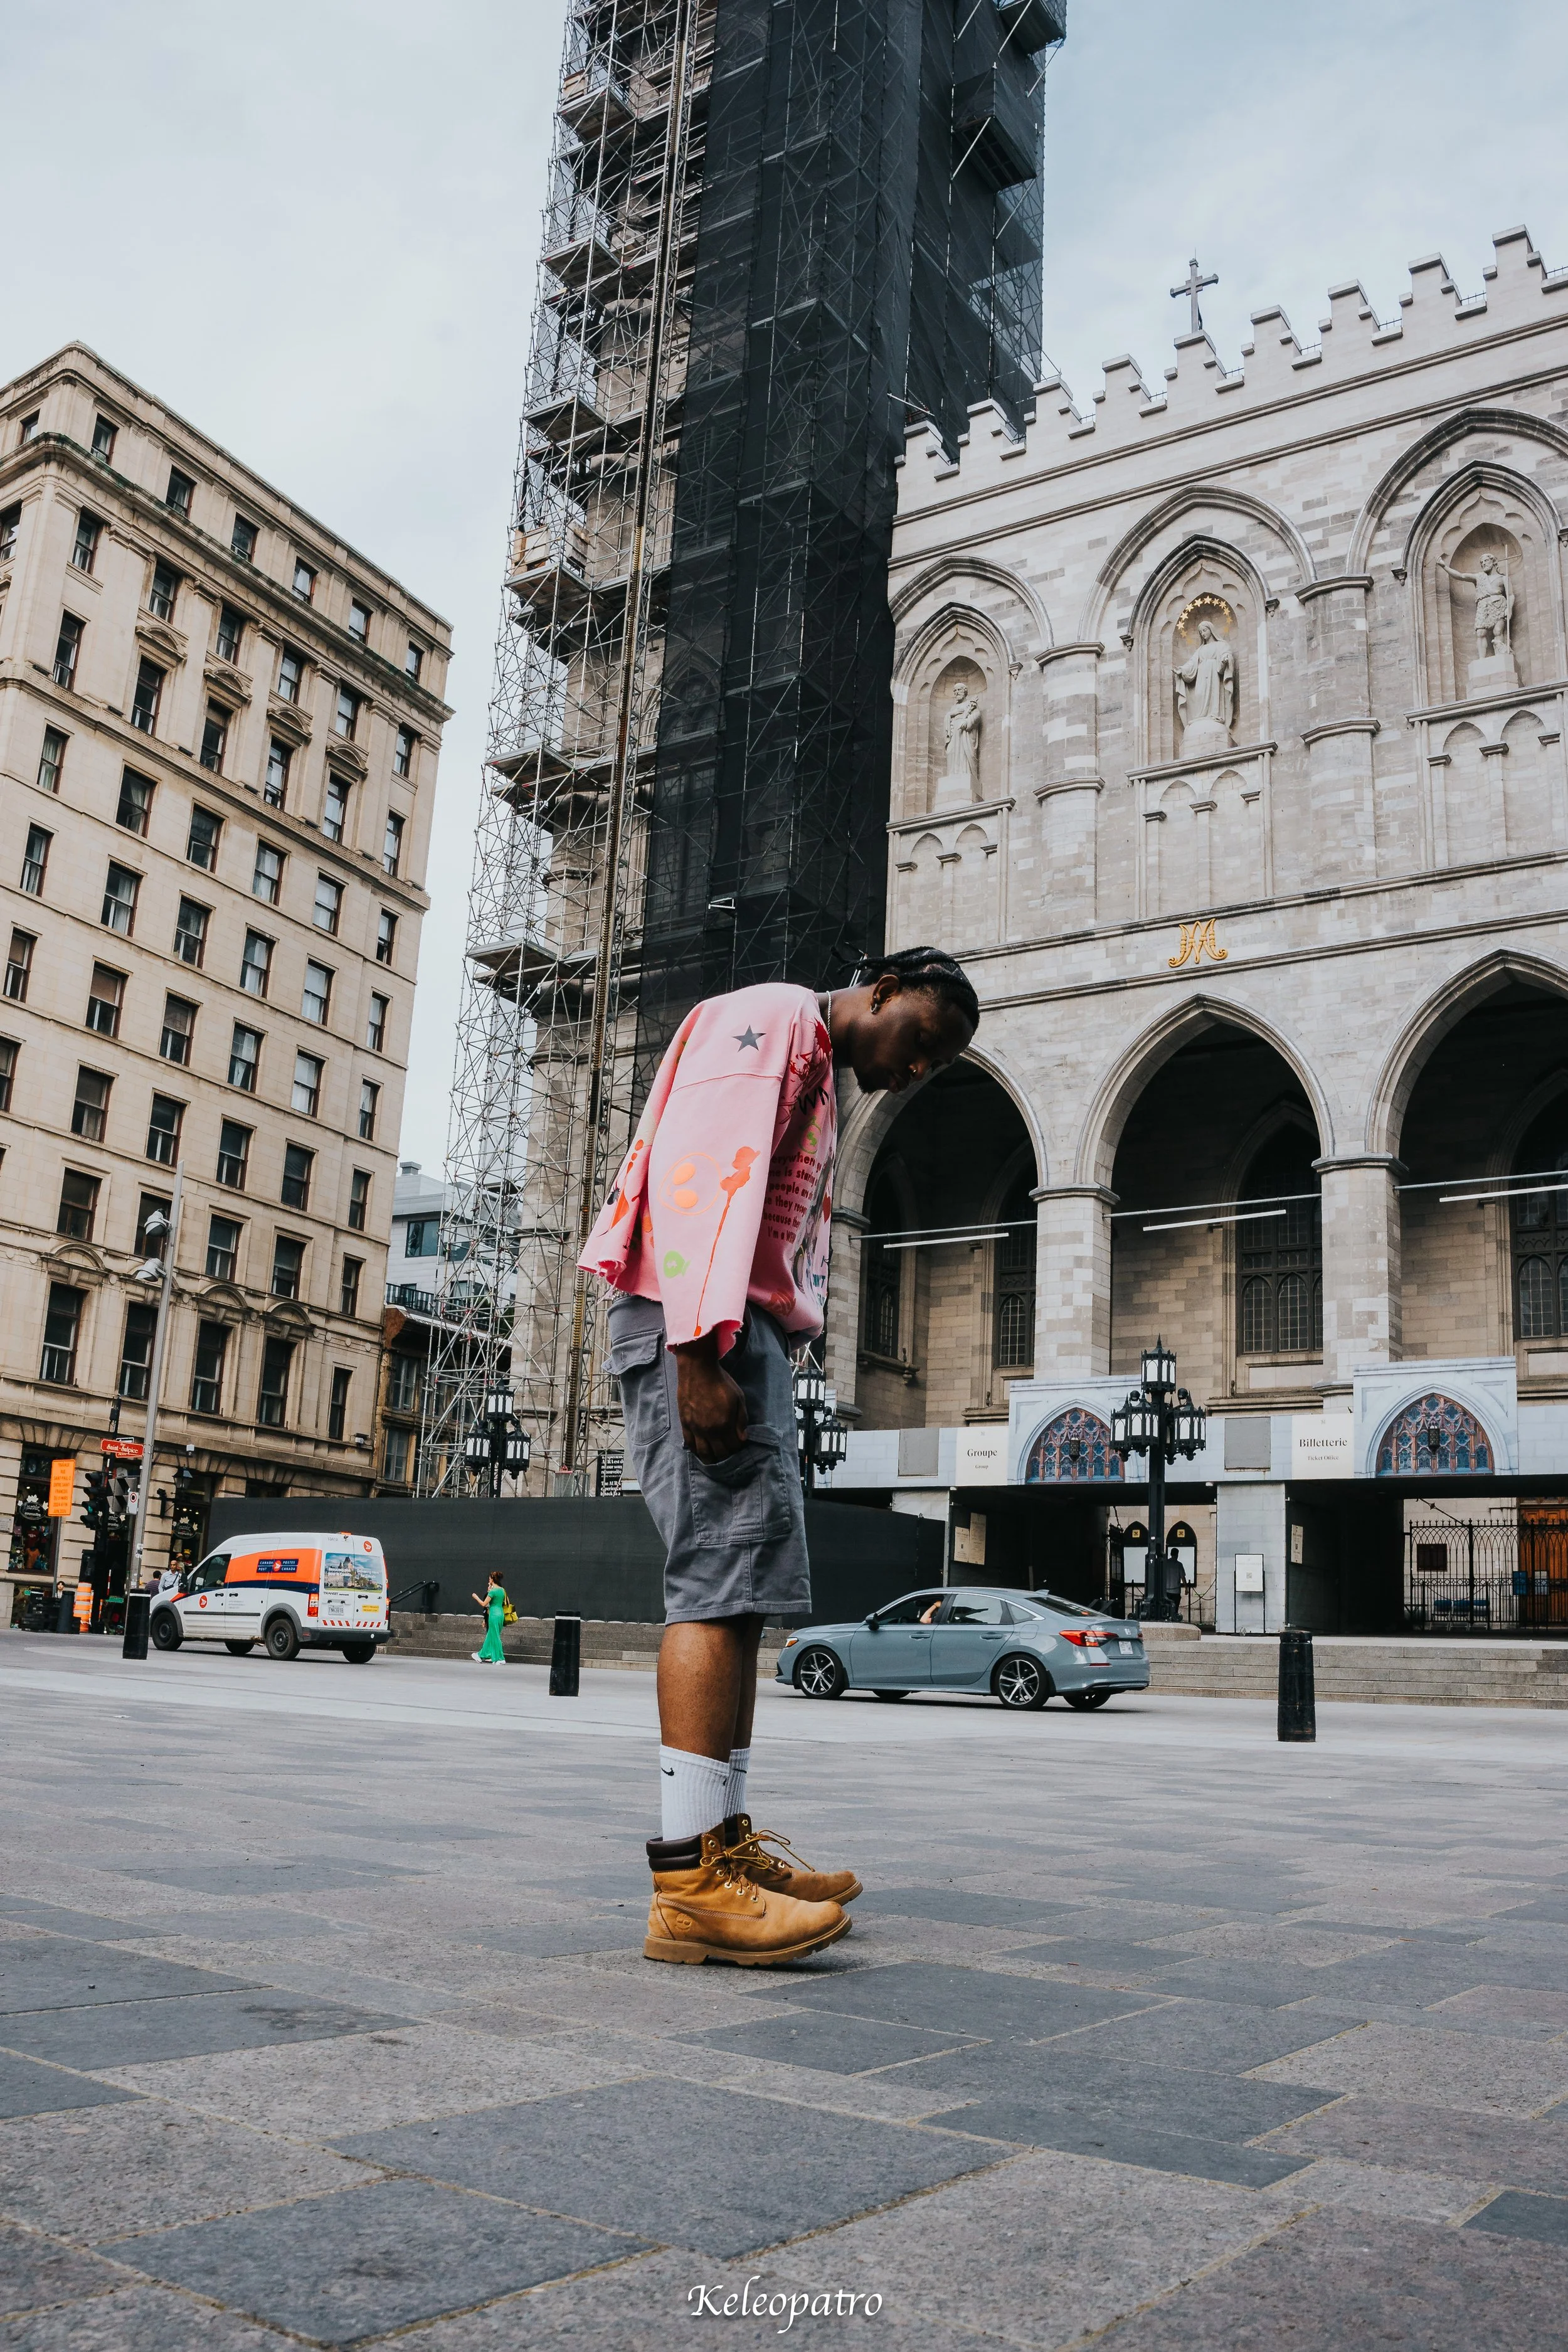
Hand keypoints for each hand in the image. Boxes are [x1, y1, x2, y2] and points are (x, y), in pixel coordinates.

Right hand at [673, 1334, 748, 1460]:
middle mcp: (710, 1430)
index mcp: (725, 1424)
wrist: (698, 1371)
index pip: (733, 1446)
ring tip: (715, 1459)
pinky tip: (699, 1451)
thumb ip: (742, 1420)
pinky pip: (689, 1443)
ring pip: (703, 1452)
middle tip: (728, 1452)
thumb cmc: (721, 1383)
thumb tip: (743, 1438)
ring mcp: (696, 1428)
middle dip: (726, 1455)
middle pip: (719, 1452)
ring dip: (710, 1458)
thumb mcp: (739, 1398)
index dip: (738, 1448)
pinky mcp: (685, 1423)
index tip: (739, 1445)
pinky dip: (695, 1451)